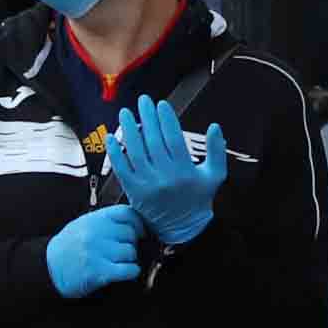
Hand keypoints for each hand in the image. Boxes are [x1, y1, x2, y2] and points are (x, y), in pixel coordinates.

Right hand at [45, 206, 150, 298]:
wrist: (49, 268)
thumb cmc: (68, 248)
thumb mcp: (83, 225)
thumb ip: (105, 222)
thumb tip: (132, 224)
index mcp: (94, 219)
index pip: (127, 213)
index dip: (137, 224)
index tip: (139, 232)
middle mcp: (95, 233)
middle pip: (131, 234)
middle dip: (130, 244)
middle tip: (122, 251)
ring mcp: (97, 251)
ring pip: (131, 252)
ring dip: (129, 260)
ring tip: (118, 262)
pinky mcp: (99, 271)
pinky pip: (129, 269)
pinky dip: (131, 272)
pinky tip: (123, 272)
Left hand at [111, 103, 231, 246]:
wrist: (182, 226)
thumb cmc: (198, 197)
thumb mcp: (214, 175)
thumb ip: (216, 150)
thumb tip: (215, 126)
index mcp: (185, 171)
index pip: (174, 139)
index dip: (166, 120)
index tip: (161, 104)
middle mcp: (165, 177)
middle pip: (153, 142)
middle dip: (147, 118)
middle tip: (143, 101)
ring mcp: (147, 185)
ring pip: (135, 152)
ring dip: (129, 131)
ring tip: (125, 112)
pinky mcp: (133, 191)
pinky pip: (122, 169)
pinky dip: (115, 153)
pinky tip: (111, 137)